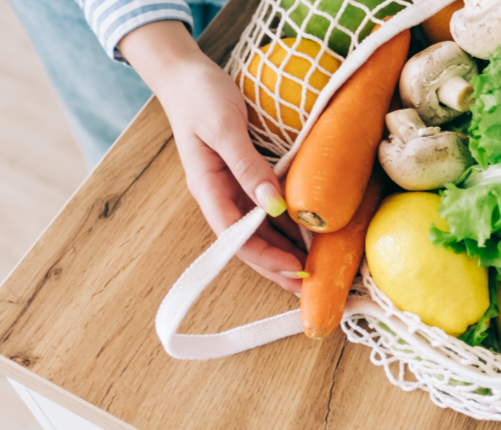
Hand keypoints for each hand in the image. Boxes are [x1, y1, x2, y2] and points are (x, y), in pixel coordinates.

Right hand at [120, 22, 307, 292]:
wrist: (185, 73)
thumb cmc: (200, 96)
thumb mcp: (224, 128)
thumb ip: (247, 166)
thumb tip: (272, 205)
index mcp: (207, 188)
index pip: (235, 236)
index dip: (264, 257)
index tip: (294, 269)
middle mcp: (220, 194)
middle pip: (249, 241)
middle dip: (278, 265)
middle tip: (310, 286)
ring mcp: (232, 186)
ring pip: (260, 229)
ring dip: (285, 248)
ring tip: (314, 267)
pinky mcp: (245, 175)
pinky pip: (267, 208)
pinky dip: (286, 223)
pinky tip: (307, 232)